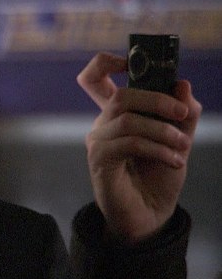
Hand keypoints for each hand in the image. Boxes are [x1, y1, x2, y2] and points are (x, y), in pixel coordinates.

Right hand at [77, 52, 201, 242]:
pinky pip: (129, 143)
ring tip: (182, 148)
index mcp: (117, 114)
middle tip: (183, 115)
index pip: (94, 78)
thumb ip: (182, 114)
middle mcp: (102, 125)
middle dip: (157, 100)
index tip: (132, 62)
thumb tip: (183, 83)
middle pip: (120, 95)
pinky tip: (174, 160)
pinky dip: (158, 149)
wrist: (151, 216)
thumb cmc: (159, 177)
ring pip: (128, 119)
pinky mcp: (100, 161)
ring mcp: (98, 142)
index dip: (106, 62)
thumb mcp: (178, 140)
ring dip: (163, 131)